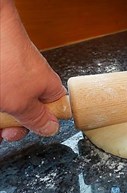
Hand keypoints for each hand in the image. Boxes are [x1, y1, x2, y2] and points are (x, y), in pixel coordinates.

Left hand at [0, 0, 65, 142]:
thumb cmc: (5, 61)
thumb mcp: (21, 103)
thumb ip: (37, 119)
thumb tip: (52, 129)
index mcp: (49, 88)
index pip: (55, 111)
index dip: (41, 124)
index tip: (24, 130)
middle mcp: (34, 82)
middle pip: (29, 111)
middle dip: (14, 124)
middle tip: (3, 130)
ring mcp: (16, 76)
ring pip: (11, 104)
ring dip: (1, 117)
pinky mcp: (3, 73)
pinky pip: (2, 95)